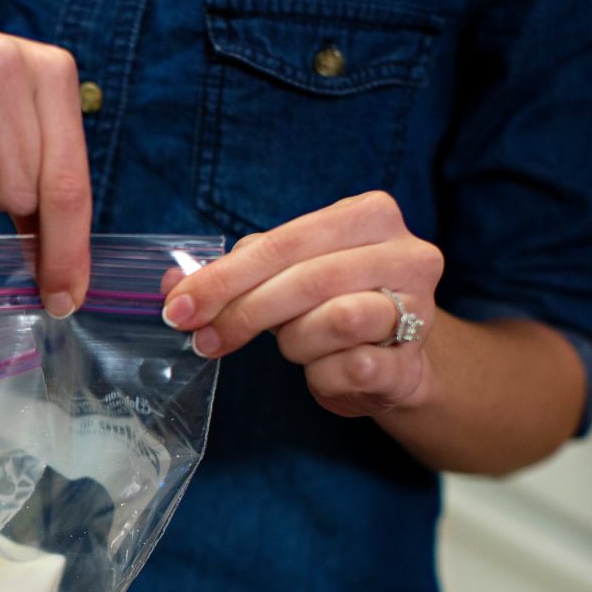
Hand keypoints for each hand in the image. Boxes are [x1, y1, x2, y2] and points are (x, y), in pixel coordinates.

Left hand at [161, 192, 444, 416]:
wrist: (394, 361)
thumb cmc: (332, 306)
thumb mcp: (286, 274)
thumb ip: (236, 271)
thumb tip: (172, 283)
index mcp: (370, 214)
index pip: (283, 242)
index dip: (224, 278)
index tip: (179, 308)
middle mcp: (405, 253)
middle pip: (307, 279)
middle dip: (243, 313)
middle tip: (204, 340)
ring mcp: (419, 308)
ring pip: (335, 320)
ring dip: (294, 342)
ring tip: (292, 346)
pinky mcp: (413, 361)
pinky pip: (351, 368)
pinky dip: (323, 376)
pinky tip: (324, 371)